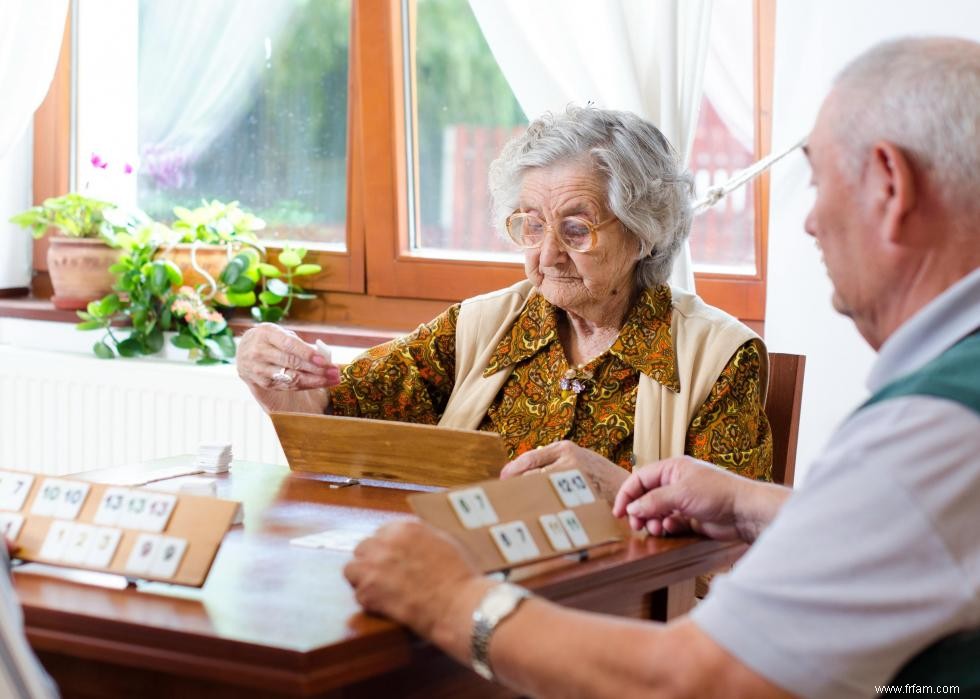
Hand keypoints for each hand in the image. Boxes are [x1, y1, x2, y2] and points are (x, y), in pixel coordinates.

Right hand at [237, 324, 339, 391]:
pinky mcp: (262, 383)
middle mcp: (259, 351)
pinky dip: (306, 385)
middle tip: (335, 371)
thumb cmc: (269, 339)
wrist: (243, 351)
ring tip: (332, 379)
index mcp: (266, 333)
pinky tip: (320, 383)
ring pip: (290, 377)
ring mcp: (258, 369)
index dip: (307, 353)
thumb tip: (324, 355)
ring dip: (314, 380)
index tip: (325, 360)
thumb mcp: (279, 333)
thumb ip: (298, 343)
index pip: (289, 345)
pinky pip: (288, 386)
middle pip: (291, 363)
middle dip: (316, 369)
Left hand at [344, 520, 485, 639]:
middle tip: (385, 576)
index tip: (393, 559)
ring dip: (362, 578)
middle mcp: (384, 543)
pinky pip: (358, 595)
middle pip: (363, 548)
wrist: (458, 604)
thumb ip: (422, 537)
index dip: (387, 548)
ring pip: (352, 569)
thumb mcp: (445, 542)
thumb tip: (412, 542)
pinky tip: (386, 605)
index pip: (381, 532)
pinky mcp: (368, 592)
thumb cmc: (459, 575)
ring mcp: (373, 567)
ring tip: (379, 590)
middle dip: (372, 561)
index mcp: (404, 528)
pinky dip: (370, 602)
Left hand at [500, 441, 627, 504]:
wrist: (626, 488)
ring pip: (538, 489)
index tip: (502, 480)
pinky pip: (552, 502)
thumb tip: (518, 471)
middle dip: (515, 486)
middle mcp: (567, 460)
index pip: (528, 459)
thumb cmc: (598, 476)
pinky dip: (541, 508)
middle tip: (504, 497)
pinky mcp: (579, 496)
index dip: (512, 471)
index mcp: (564, 448)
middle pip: (530, 474)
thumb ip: (553, 461)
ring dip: (525, 498)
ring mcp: (574, 478)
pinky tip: (535, 513)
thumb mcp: (577, 458)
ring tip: (516, 506)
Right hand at [612, 457, 745, 539]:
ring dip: (652, 521)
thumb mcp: (680, 493)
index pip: (640, 479)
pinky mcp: (691, 518)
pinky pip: (670, 523)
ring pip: (657, 512)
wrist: (745, 512)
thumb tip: (632, 508)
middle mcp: (676, 483)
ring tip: (656, 529)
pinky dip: (667, 527)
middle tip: (637, 525)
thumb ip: (653, 500)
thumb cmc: (717, 493)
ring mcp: (683, 501)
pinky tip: (671, 529)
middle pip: (646, 497)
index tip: (619, 512)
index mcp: (672, 469)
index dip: (627, 494)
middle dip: (639, 511)